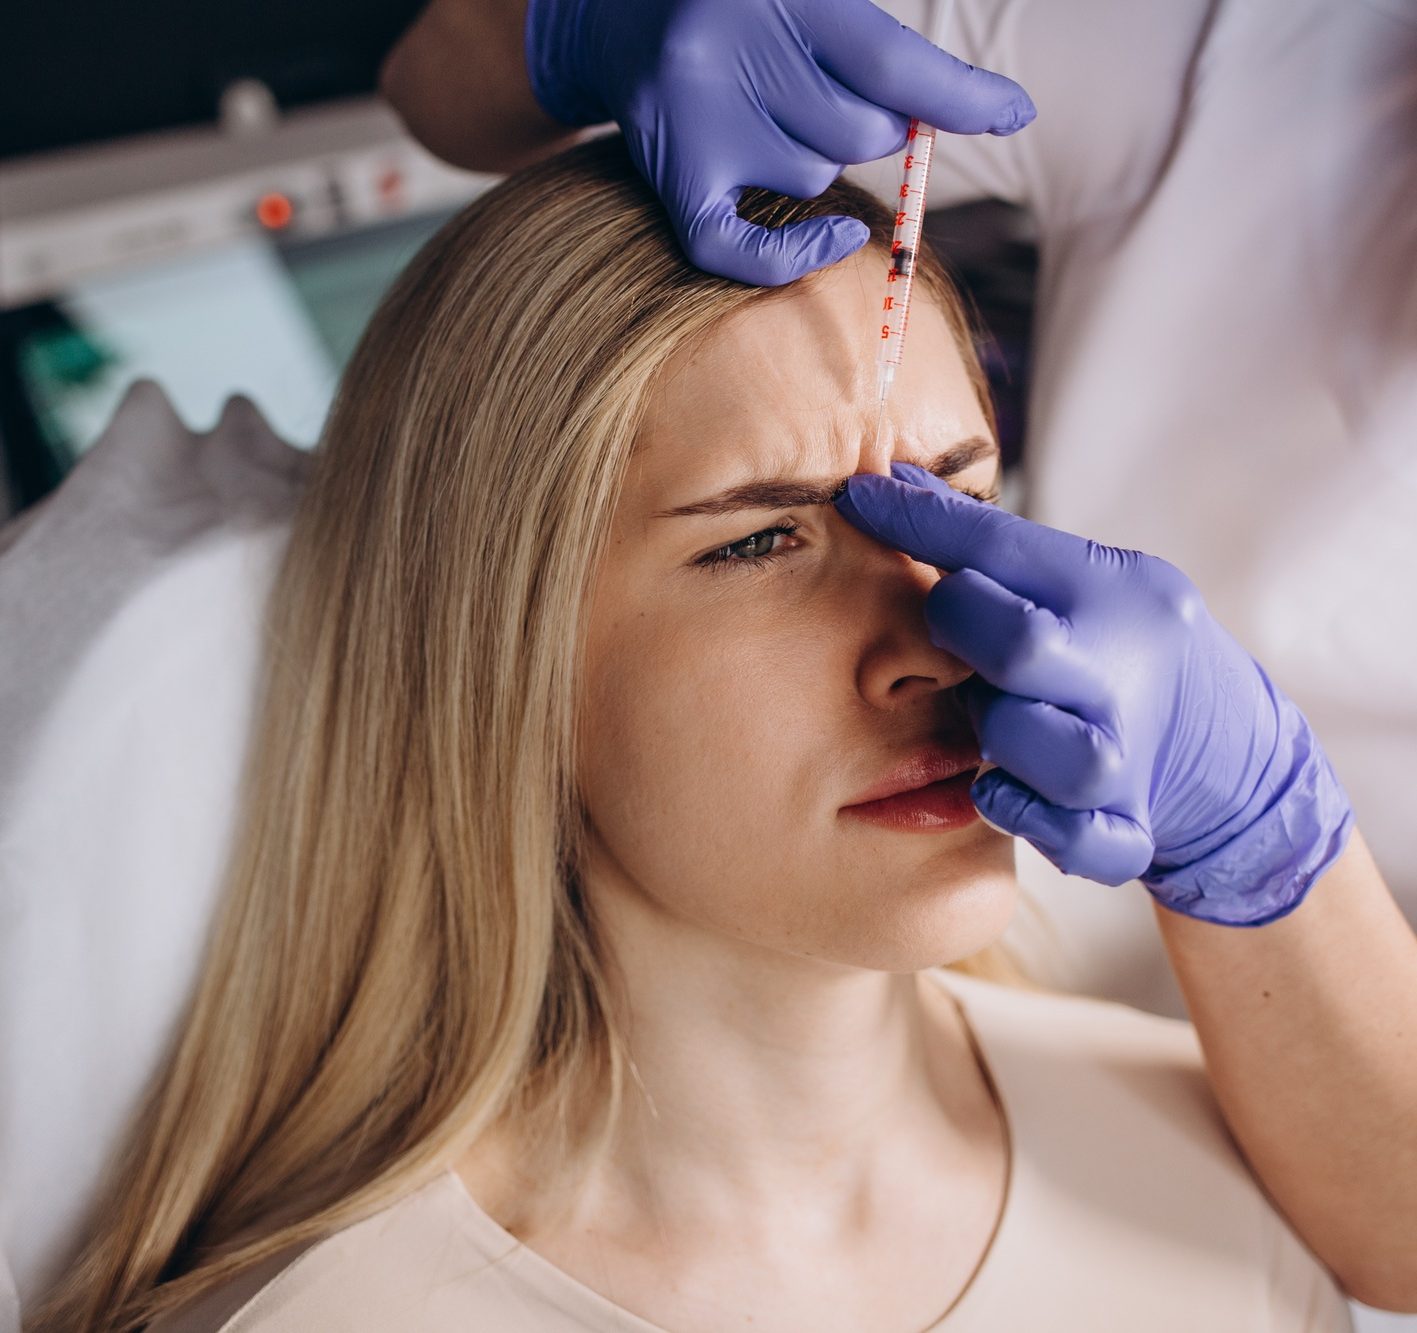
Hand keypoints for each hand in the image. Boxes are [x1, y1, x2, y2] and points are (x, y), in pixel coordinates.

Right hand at [524, 0, 1034, 284]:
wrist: (611, 13)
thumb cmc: (738, 4)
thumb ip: (870, 44)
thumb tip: (959, 113)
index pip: (889, 61)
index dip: (959, 95)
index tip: (1010, 111)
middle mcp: (726, 52)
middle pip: (859, 131)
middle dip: (874, 122)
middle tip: (827, 89)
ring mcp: (693, 121)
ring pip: (815, 176)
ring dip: (815, 157)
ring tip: (767, 110)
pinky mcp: (669, 177)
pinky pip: (741, 251)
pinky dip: (795, 256)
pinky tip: (835, 237)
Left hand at [836, 463, 1353, 925]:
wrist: (1231, 751)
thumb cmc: (1120, 648)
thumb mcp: (1077, 580)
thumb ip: (986, 542)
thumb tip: (894, 482)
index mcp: (1114, 593)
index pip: (1003, 548)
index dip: (921, 522)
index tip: (858, 497)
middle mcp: (1125, 672)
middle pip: (1021, 647)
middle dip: (962, 632)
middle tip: (950, 633)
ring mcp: (1130, 756)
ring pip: (1055, 754)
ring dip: (1000, 738)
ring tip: (988, 724)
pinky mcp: (1129, 826)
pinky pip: (1082, 840)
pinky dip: (1032, 821)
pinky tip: (997, 791)